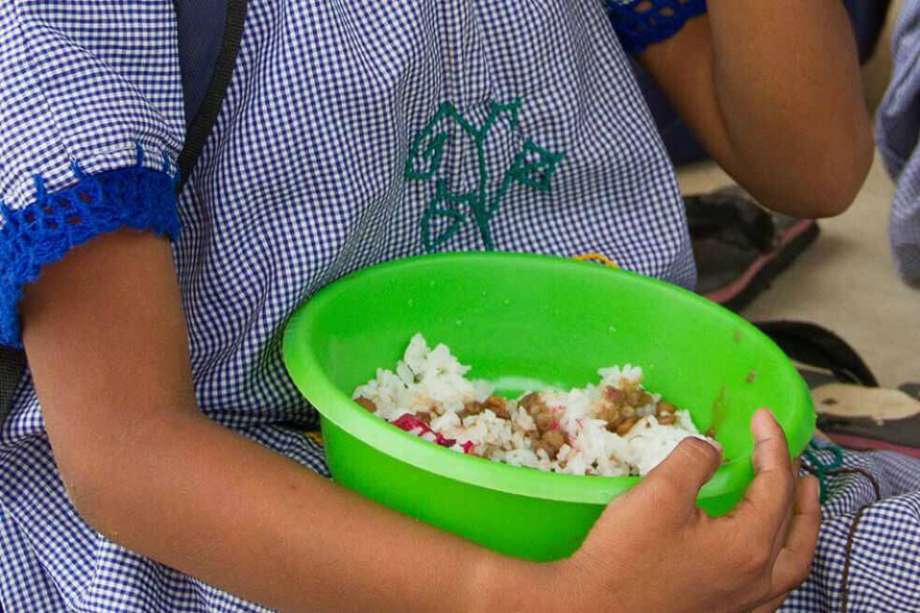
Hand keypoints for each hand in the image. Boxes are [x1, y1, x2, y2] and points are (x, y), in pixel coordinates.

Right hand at [541, 409, 819, 612]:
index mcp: (748, 545)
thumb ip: (695, 460)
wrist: (595, 610)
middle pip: (793, 523)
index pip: (776, 485)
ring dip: (801, 525)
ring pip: (793, 562)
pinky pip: (774, 587)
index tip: (763, 417)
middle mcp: (758, 579)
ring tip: (802, 501)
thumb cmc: (625, 555)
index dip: (772, 445)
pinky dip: (782, 560)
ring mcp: (745, 604)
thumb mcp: (659, 493)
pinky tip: (768, 553)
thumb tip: (713, 450)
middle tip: (793, 455)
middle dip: (796, 483)